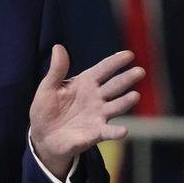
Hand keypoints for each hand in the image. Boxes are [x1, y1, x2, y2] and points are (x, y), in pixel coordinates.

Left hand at [29, 44, 144, 178]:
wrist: (43, 135)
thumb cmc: (46, 108)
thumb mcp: (48, 87)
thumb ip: (57, 69)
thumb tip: (58, 47)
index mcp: (85, 83)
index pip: (103, 70)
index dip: (115, 62)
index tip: (128, 55)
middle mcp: (96, 98)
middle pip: (114, 86)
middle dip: (126, 79)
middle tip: (140, 71)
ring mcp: (98, 115)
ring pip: (116, 107)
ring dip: (125, 102)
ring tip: (135, 95)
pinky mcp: (95, 133)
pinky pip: (108, 132)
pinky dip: (116, 132)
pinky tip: (123, 130)